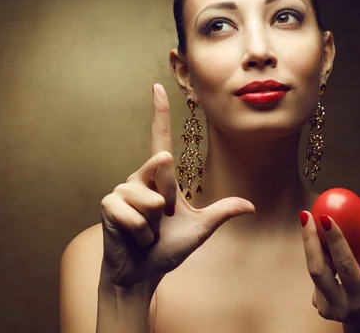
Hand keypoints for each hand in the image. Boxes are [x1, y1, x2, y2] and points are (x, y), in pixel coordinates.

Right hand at [99, 84, 254, 287]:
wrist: (142, 273)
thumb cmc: (168, 249)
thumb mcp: (200, 229)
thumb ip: (221, 213)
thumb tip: (251, 205)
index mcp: (161, 177)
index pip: (161, 138)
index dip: (160, 112)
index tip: (157, 86)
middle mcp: (140, 177)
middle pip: (164, 169)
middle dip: (170, 203)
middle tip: (163, 222)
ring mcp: (122, 189)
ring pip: (152, 200)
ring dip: (155, 225)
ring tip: (146, 232)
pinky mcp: (109, 205)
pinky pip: (135, 216)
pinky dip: (141, 234)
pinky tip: (135, 238)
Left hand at [299, 211, 359, 328]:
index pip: (345, 266)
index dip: (336, 242)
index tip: (326, 219)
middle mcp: (343, 306)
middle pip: (320, 269)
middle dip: (311, 240)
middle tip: (307, 215)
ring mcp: (328, 309)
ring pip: (314, 270)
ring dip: (309, 243)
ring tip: (306, 218)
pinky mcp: (320, 307)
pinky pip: (316, 275)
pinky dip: (316, 255)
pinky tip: (316, 238)